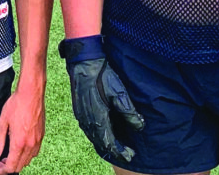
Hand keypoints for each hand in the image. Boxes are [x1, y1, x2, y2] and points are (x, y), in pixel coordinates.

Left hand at [0, 82, 44, 173]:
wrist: (31, 92)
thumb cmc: (16, 104)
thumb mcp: (2, 122)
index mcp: (19, 143)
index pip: (11, 167)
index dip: (1, 171)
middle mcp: (30, 145)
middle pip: (20, 166)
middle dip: (8, 167)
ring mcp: (37, 140)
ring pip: (28, 160)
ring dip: (18, 161)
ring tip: (8, 155)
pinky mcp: (41, 135)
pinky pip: (34, 152)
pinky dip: (26, 155)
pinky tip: (20, 147)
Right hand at [59, 36, 144, 162]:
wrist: (83, 62)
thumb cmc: (102, 75)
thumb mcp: (119, 92)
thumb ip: (128, 111)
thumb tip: (139, 126)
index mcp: (98, 118)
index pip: (109, 142)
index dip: (120, 151)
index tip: (130, 155)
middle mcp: (87, 121)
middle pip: (101, 143)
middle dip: (114, 150)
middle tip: (127, 153)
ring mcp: (81, 116)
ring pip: (94, 137)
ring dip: (105, 144)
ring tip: (117, 146)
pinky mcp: (79, 111)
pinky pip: (89, 130)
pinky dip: (98, 136)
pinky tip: (104, 133)